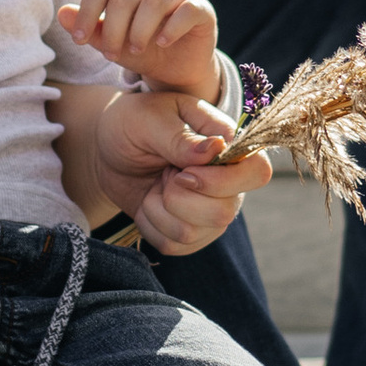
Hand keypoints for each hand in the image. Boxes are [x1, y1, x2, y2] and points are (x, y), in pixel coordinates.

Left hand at [59, 0, 223, 98]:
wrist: (177, 71)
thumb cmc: (142, 52)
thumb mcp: (113, 45)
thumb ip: (91, 30)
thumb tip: (62, 13)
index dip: (87, 12)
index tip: (78, 41)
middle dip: (113, 28)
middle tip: (110, 55)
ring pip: (154, 1)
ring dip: (140, 30)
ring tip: (135, 51)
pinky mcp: (202, 8)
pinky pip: (187, 9)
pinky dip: (172, 27)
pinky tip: (162, 44)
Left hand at [95, 85, 269, 253]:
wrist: (108, 148)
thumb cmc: (133, 122)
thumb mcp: (150, 120)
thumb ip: (182, 137)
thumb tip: (217, 148)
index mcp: (228, 145)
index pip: (257, 173)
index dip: (221, 182)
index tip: (183, 173)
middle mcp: (229, 183)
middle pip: (223, 213)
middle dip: (177, 198)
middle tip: (164, 172)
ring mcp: (211, 211)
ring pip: (192, 233)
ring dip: (158, 209)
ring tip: (155, 184)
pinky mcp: (191, 233)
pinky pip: (174, 245)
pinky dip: (150, 225)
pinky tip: (149, 202)